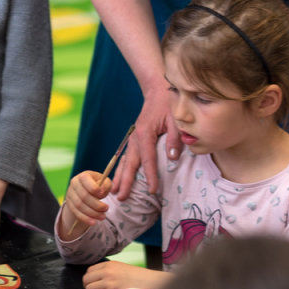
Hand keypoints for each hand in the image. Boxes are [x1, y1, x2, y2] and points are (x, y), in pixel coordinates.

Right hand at [60, 170, 111, 238]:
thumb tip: (101, 191)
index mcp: (83, 176)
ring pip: (79, 206)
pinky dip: (85, 219)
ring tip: (103, 217)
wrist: (88, 191)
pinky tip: (94, 222)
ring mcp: (70, 194)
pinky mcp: (69, 204)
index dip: (93, 188)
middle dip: (96, 204)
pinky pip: (76, 213)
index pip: (85, 179)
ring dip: (92, 213)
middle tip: (106, 208)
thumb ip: (106, 185)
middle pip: (83, 195)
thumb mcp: (105, 182)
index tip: (102, 194)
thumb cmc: (99, 185)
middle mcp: (74, 184)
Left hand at [82, 259, 147, 288]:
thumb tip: (98, 281)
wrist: (152, 284)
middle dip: (89, 288)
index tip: (95, 285)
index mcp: (110, 264)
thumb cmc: (141, 279)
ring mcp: (109, 282)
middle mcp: (107, 272)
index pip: (89, 271)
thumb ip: (110, 273)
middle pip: (86, 280)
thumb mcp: (123, 269)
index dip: (90, 280)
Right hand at [115, 80, 182, 201]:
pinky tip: (117, 179)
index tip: (152, 190)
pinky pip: (126, 157)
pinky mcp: (133, 139)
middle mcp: (135, 138)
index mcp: (145, 134)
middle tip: (120, 198)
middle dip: (125, 182)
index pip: (148, 160)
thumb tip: (172, 158)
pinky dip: (121, 169)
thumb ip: (174, 138)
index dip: (150, 176)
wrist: (157, 89)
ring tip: (113, 192)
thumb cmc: (168, 104)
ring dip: (118, 177)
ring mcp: (132, 138)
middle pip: (129, 164)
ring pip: (124, 161)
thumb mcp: (175, 119)